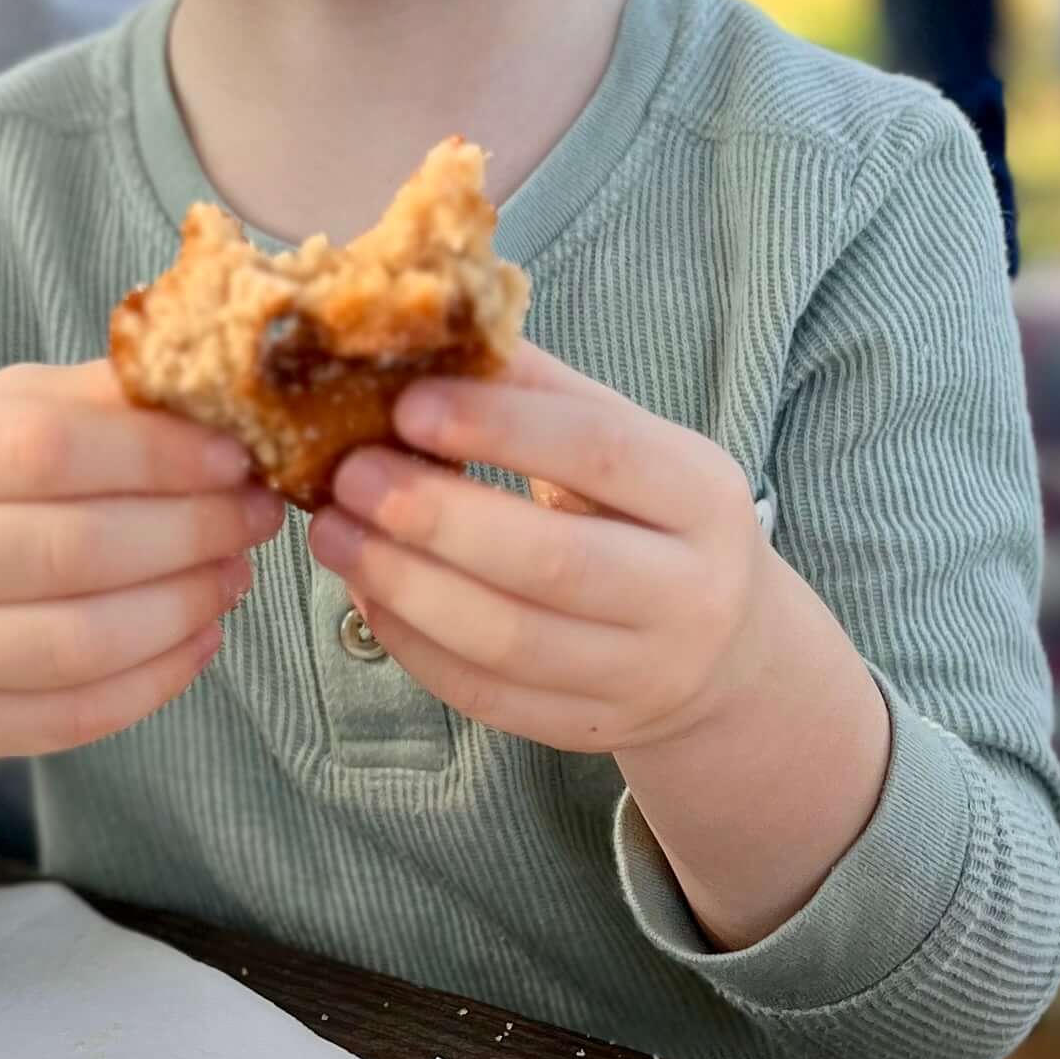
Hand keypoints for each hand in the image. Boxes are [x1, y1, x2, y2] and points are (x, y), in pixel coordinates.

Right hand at [0, 361, 281, 761]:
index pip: (44, 448)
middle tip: (255, 516)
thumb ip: (95, 397)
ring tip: (234, 573)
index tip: (235, 455)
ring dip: (183, 608)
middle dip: (189, 532)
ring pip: (76, 645)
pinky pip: (69, 718)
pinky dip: (155, 679)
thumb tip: (218, 393)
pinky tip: (198, 636)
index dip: (156, 454)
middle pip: (69, 550)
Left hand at [309, 344, 775, 757]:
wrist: (726, 648)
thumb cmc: (648, 514)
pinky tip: (367, 594)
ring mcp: (643, 673)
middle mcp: (689, 592)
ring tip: (334, 535)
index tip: (407, 404)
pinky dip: (413, 644)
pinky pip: (487, 694)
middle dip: (435, 518)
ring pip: (508, 641)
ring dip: (404, 586)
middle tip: (349, 476)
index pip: (601, 451)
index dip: (499, 427)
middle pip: (552, 561)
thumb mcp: (626, 440)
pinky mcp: (591, 728)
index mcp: (701, 493)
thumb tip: (423, 331)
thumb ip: (535, 390)